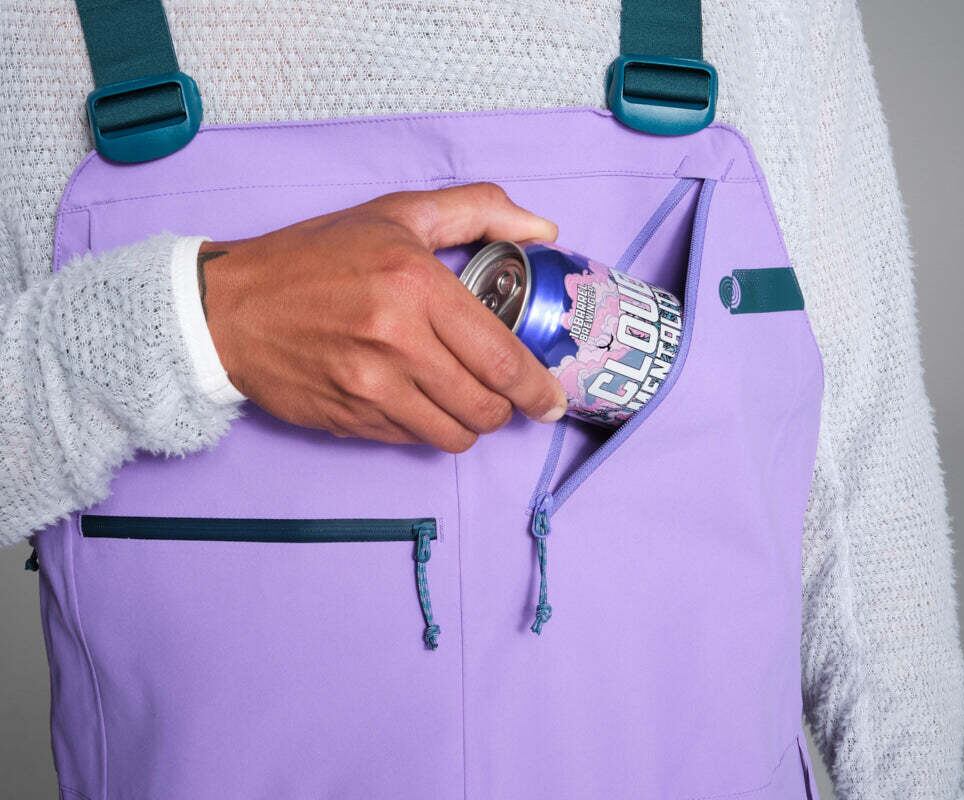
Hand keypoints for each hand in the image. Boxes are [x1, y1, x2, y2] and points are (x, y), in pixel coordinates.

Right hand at [198, 182, 566, 451]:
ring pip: (452, 436)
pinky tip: (412, 399)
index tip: (551, 399)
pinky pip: (411, 441)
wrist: (228, 307)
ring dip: (468, 424)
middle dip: (506, 411)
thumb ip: (479, 211)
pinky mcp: (348, 420)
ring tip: (459, 399)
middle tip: (505, 398)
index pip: (501, 358)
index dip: (536, 389)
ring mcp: (368, 388)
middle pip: (483, 407)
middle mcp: (395, 341)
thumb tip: (544, 230)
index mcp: (415, 284)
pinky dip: (424, 428)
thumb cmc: (315, 257)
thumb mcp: (396, 213)